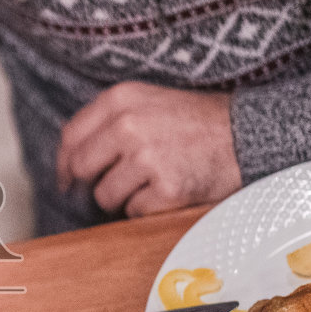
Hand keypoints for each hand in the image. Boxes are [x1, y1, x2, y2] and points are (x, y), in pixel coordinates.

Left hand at [56, 82, 240, 216]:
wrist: (247, 135)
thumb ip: (109, 120)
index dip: (63, 163)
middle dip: (94, 183)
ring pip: (106, 196)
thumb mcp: (149, 102)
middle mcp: (129, 125)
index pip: (70, 136)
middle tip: (117, 184)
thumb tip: (67, 158)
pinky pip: (135, 212)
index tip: (66, 179)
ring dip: (125, 198)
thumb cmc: (196, 121)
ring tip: (154, 182)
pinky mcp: (166, 188)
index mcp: (121, 99)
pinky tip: (170, 190)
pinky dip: (150, 209)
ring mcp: (147, 158)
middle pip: (81, 168)